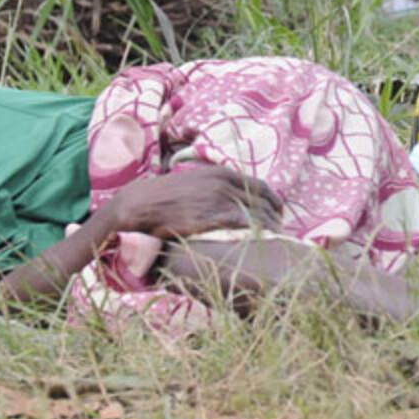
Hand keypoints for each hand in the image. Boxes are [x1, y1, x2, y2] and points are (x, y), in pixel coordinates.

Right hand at [107, 163, 284, 239]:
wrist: (140, 204)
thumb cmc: (164, 197)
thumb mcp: (194, 183)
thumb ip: (214, 188)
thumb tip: (229, 199)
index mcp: (221, 173)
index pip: (260, 186)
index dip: (274, 202)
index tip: (278, 213)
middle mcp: (224, 183)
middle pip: (264, 201)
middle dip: (275, 217)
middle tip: (279, 232)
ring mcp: (219, 199)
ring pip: (258, 214)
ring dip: (270, 228)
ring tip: (274, 242)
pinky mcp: (212, 217)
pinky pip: (245, 225)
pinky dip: (257, 234)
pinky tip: (261, 244)